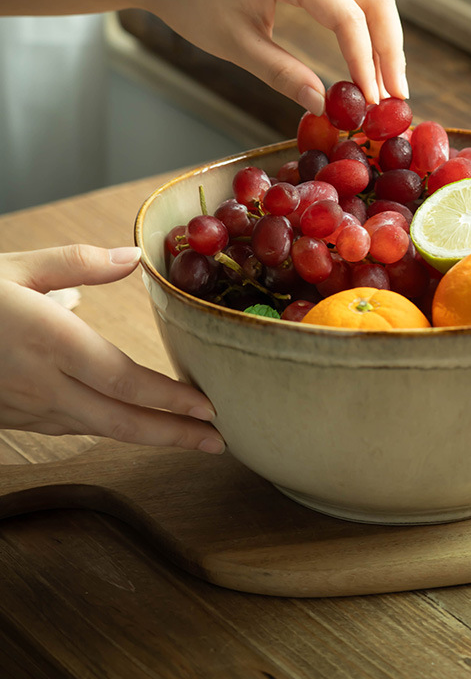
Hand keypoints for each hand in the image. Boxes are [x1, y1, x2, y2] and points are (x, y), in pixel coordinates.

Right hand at [0, 245, 224, 453]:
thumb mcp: (14, 269)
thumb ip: (78, 263)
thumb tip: (133, 256)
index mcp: (50, 342)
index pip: (126, 382)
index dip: (172, 401)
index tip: (209, 408)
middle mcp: (41, 384)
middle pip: (120, 421)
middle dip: (174, 436)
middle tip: (219, 445)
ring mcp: (24, 408)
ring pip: (97, 429)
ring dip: (145, 436)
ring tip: (186, 438)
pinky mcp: (11, 418)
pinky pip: (70, 427)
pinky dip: (108, 428)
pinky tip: (129, 423)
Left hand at [144, 0, 407, 113]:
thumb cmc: (194, 1)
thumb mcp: (236, 46)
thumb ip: (282, 74)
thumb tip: (323, 106)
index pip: (348, 17)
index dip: (365, 63)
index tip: (372, 102)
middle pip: (375, 1)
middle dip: (390, 52)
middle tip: (395, 98)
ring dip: (385, 42)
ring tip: (387, 87)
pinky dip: (368, 31)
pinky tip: (369, 65)